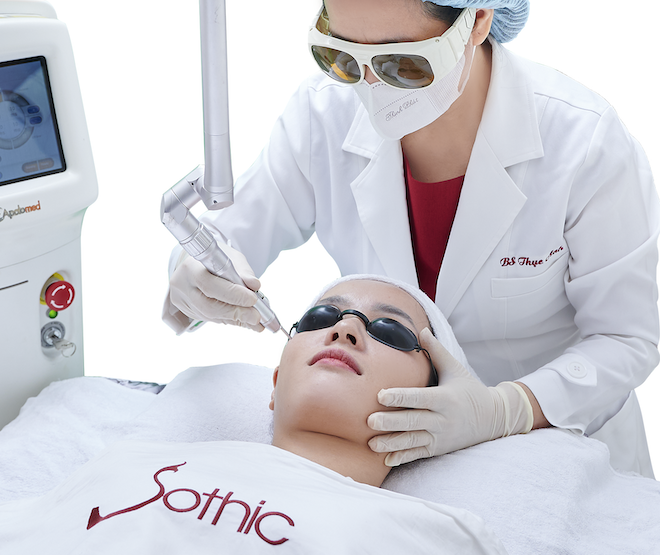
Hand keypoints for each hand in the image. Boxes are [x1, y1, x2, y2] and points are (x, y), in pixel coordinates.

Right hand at [164, 245, 263, 333]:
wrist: (197, 264)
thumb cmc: (215, 258)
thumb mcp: (231, 257)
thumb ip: (243, 271)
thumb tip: (254, 285)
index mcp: (190, 267)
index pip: (210, 284)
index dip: (232, 294)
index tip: (253, 299)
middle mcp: (183, 286)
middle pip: (209, 306)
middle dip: (236, 312)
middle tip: (256, 316)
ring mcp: (183, 301)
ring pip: (210, 316)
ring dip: (235, 319)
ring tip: (255, 321)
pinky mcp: (188, 311)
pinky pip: (211, 319)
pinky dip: (230, 320)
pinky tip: (244, 320)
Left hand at [367, 328, 532, 465]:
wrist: (494, 418)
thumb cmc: (470, 390)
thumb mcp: (455, 369)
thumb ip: (436, 351)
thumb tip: (421, 329)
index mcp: (445, 398)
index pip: (419, 398)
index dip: (400, 398)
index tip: (381, 395)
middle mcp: (442, 419)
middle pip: (413, 421)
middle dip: (391, 423)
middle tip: (369, 421)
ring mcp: (440, 436)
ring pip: (413, 441)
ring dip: (391, 443)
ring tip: (371, 444)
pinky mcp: (439, 448)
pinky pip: (418, 454)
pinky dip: (402, 457)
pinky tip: (386, 459)